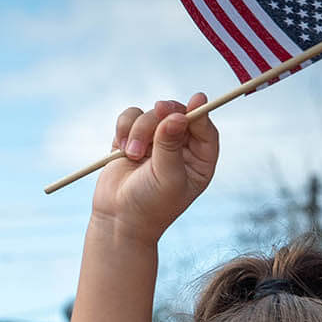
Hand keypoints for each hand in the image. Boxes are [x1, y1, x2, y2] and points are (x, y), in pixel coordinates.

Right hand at [90, 95, 218, 243]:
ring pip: (151, 113)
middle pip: (176, 113)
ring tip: (132, 155)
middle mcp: (179, 147)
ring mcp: (155, 141)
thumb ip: (171, 146)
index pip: (204, 128)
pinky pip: (130, 117)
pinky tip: (121, 148)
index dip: (200, 112)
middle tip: (157, 111)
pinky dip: (124, 127)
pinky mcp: (131, 139)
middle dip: (163, 116)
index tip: (196, 100)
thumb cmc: (149, 206)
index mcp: (199, 160)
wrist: (118, 221)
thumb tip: (177, 116)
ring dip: (139, 129)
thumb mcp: (167, 177)